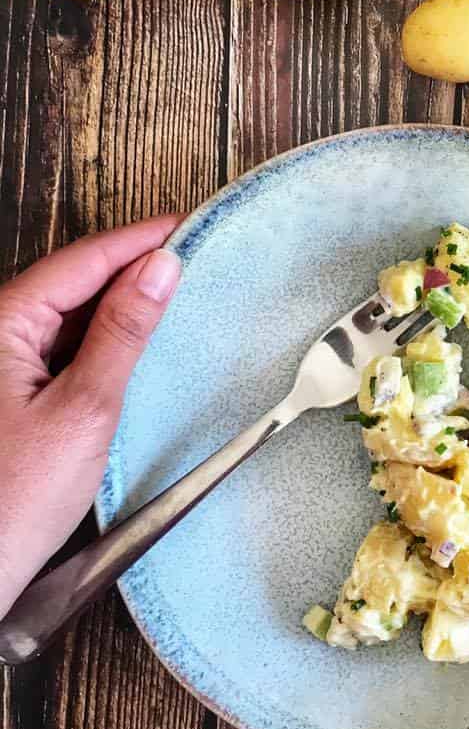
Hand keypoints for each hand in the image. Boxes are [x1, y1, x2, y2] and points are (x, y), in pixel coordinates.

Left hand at [0, 216, 181, 618]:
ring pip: (63, 315)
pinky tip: (132, 344)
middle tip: (190, 256)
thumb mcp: (85, 409)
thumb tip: (160, 268)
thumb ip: (123, 332)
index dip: (136, 240)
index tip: (186, 226)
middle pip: (68, 282)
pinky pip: (55, 349)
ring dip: (115, 305)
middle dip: (128, 266)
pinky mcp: (6, 396)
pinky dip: (97, 341)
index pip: (78, 262)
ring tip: (173, 295)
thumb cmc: (11, 503)